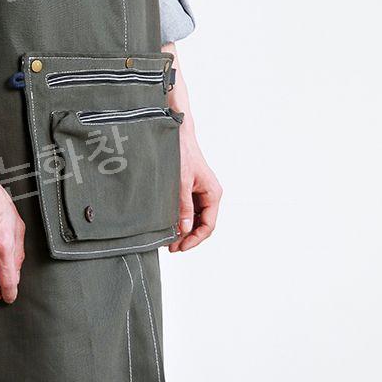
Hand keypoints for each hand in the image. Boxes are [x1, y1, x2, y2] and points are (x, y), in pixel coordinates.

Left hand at [168, 127, 221, 252]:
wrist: (177, 134)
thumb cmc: (181, 153)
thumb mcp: (181, 181)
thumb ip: (183, 205)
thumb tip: (185, 229)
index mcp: (213, 193)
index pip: (208, 225)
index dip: (195, 239)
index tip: (180, 247)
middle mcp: (209, 194)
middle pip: (202, 224)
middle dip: (188, 237)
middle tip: (171, 247)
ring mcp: (200, 192)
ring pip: (195, 218)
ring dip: (184, 229)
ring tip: (168, 239)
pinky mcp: (191, 189)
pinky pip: (189, 209)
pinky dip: (180, 218)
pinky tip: (169, 224)